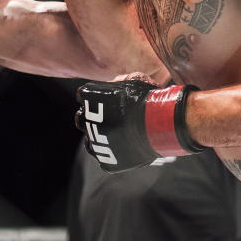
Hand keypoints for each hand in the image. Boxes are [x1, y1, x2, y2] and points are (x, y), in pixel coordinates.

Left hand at [75, 80, 204, 172]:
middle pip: (81, 119)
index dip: (95, 96)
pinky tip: (124, 146)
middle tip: (107, 117)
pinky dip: (113, 154)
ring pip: (90, 142)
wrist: (160, 123)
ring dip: (99, 137)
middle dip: (92, 117)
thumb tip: (115, 84)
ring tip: (116, 134)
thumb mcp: (134, 80)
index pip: (83, 96)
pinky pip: (104, 158)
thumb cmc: (148, 98)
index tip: (105, 98)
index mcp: (89, 98)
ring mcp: (97, 143)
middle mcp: (87, 121)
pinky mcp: (108, 161)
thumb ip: (120, 81)